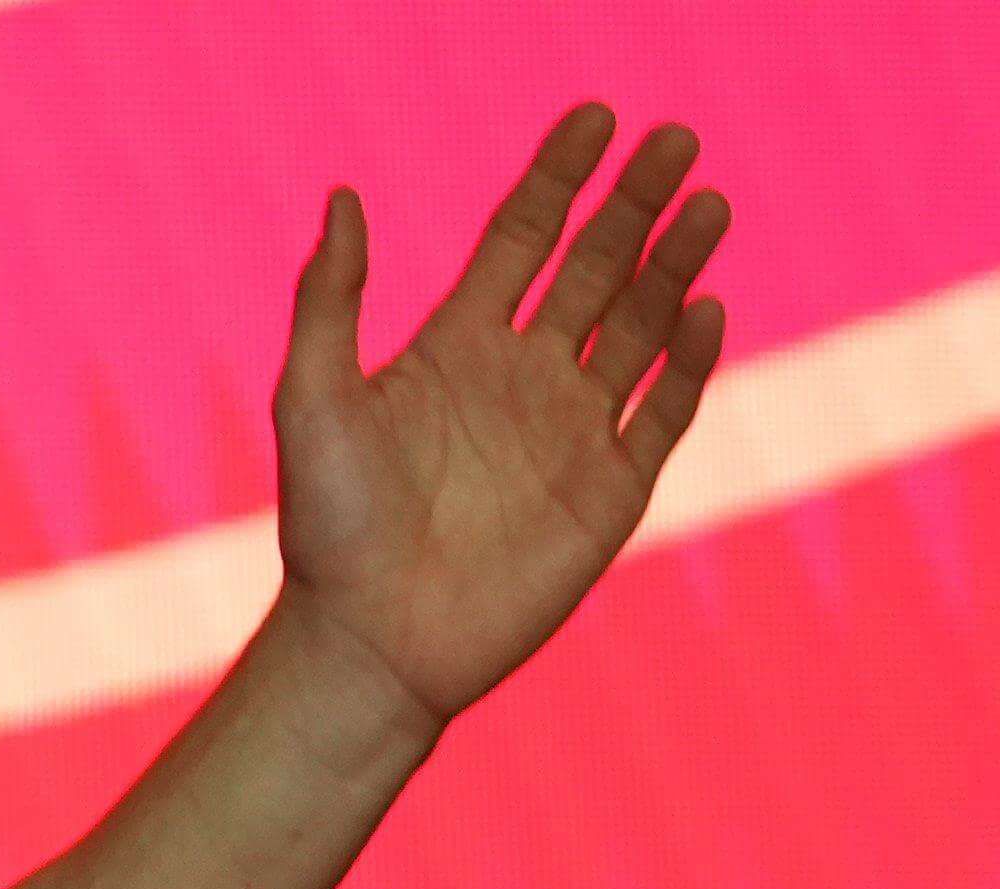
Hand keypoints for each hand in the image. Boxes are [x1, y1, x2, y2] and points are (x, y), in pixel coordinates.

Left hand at [271, 104, 730, 733]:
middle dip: (635, 203)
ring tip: (707, 203)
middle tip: (677, 139)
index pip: (523, 238)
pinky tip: (703, 307)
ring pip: (642, 326)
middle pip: (596, 268)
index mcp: (455, 348)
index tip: (596, 115)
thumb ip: (330, 300)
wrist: (370, 641)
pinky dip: (688, 360)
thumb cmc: (328, 527)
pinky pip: (664, 411)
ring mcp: (571, 431)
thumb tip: (339, 198)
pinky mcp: (609, 491)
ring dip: (675, 264)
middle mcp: (520, 379)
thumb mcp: (314, 400)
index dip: (560, 176)